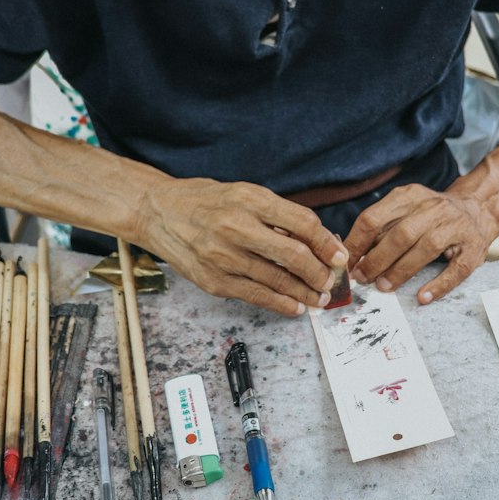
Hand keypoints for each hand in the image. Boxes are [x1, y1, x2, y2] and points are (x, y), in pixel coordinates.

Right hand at [139, 176, 347, 316]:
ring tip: (320, 297)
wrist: (158, 213)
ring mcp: (223, 257)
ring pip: (277, 280)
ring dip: (305, 292)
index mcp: (249, 199)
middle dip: (320, 272)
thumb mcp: (243, 193)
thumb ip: (277, 215)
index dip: (326, 242)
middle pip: (293, 255)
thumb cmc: (204, 201)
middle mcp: (236, 227)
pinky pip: (256, 296)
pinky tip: (296, 306)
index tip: (340, 256)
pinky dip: (281, 304)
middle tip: (332, 280)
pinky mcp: (213, 281)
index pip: (301, 223)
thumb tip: (317, 240)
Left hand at [345, 184, 498, 303]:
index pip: (374, 217)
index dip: (356, 243)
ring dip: (401, 271)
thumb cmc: (432, 215)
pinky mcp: (473, 248)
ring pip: (426, 248)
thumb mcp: (405, 210)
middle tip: (363, 279)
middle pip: (400, 234)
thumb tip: (350, 256)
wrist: (478, 208)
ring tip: (384, 287)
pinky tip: (423, 297)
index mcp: (410, 196)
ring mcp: (456, 226)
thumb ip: (380, 229)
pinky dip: (438, 285)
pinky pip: (456, 269)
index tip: (345, 263)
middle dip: (376, 259)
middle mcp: (434, 207)